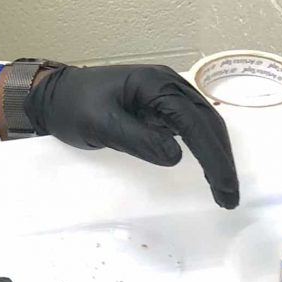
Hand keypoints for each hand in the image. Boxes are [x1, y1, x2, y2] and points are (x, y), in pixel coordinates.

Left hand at [26, 63, 239, 209]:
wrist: (52, 96)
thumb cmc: (72, 107)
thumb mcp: (101, 124)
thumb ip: (139, 139)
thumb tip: (177, 157)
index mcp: (156, 84)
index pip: (195, 122)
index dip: (213, 156)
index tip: (224, 187)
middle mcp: (168, 84)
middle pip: (208, 122)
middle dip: (222, 159)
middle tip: (229, 197)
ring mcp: (166, 93)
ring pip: (203, 124)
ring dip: (216, 154)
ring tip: (223, 189)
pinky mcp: (160, 106)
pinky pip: (190, 125)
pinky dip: (203, 147)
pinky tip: (208, 167)